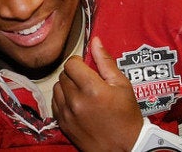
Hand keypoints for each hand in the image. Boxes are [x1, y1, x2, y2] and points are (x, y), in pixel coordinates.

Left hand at [52, 37, 142, 151]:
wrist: (124, 147)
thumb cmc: (127, 115)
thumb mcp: (122, 85)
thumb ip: (106, 61)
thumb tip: (95, 41)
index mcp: (92, 88)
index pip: (71, 64)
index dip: (79, 62)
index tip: (86, 67)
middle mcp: (76, 101)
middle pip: (63, 75)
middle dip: (74, 74)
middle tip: (87, 81)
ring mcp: (67, 114)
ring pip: (57, 88)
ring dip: (66, 86)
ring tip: (81, 92)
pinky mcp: (63, 124)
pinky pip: (55, 103)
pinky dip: (62, 100)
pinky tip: (75, 103)